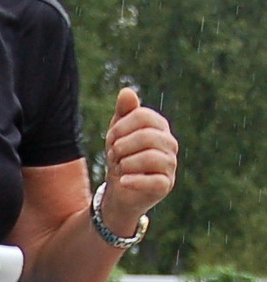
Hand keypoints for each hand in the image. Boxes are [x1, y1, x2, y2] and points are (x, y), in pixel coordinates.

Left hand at [100, 87, 176, 235]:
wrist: (119, 190)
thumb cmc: (121, 157)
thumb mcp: (118, 132)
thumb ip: (123, 112)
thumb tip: (127, 92)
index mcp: (160, 127)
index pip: (143, 116)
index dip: (121, 126)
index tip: (111, 138)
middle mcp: (170, 144)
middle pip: (146, 136)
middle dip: (122, 146)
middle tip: (113, 155)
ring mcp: (170, 165)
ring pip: (149, 158)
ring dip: (126, 163)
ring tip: (120, 167)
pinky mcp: (166, 185)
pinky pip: (153, 181)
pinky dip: (133, 180)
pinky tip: (123, 181)